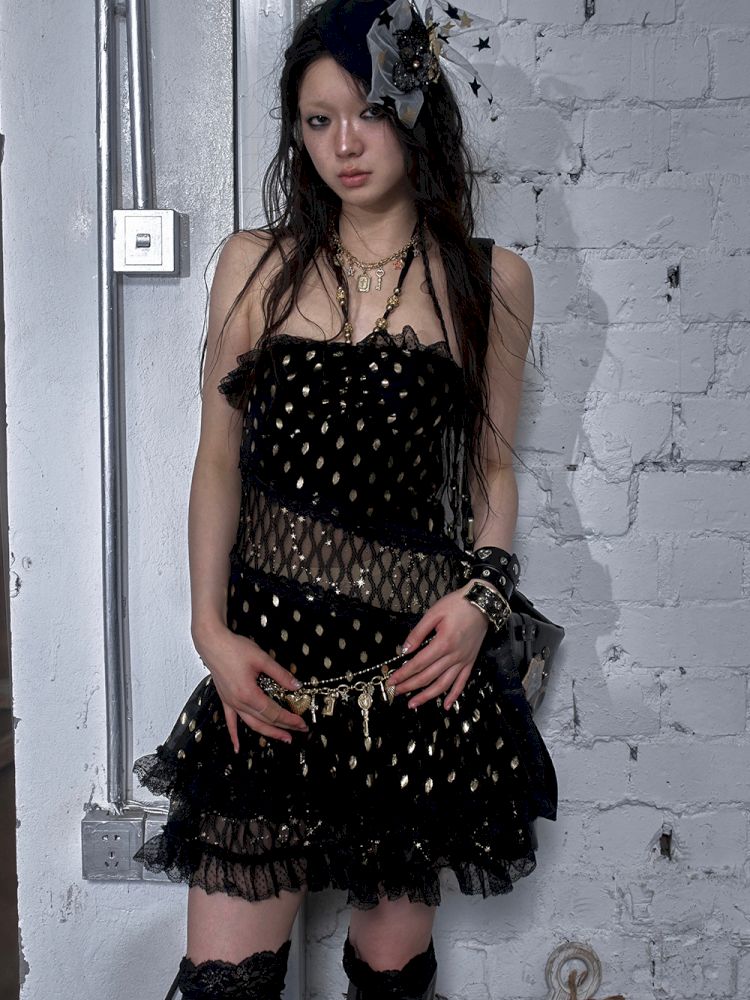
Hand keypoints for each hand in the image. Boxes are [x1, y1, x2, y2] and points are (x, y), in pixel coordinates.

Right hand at [192, 621, 308, 750]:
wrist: (212, 643)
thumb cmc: (234, 648)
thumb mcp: (262, 659)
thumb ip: (280, 674)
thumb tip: (296, 685)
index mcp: (249, 694)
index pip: (274, 712)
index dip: (290, 719)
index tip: (302, 723)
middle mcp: (239, 702)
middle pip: (265, 721)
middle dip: (284, 728)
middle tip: (298, 731)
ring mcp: (231, 703)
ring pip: (251, 724)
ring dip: (268, 733)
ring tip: (282, 737)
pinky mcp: (225, 699)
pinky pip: (231, 721)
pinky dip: (234, 735)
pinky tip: (237, 747)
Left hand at [388, 583, 490, 710]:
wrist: (483, 603)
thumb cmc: (457, 605)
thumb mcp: (434, 613)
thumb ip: (418, 632)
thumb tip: (405, 649)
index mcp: (443, 643)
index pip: (418, 664)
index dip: (403, 674)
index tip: (391, 680)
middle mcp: (453, 656)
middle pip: (428, 676)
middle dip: (409, 686)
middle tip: (395, 693)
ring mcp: (463, 661)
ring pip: (443, 684)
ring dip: (427, 696)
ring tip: (413, 704)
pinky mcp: (470, 662)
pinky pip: (462, 683)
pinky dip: (454, 695)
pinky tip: (446, 706)